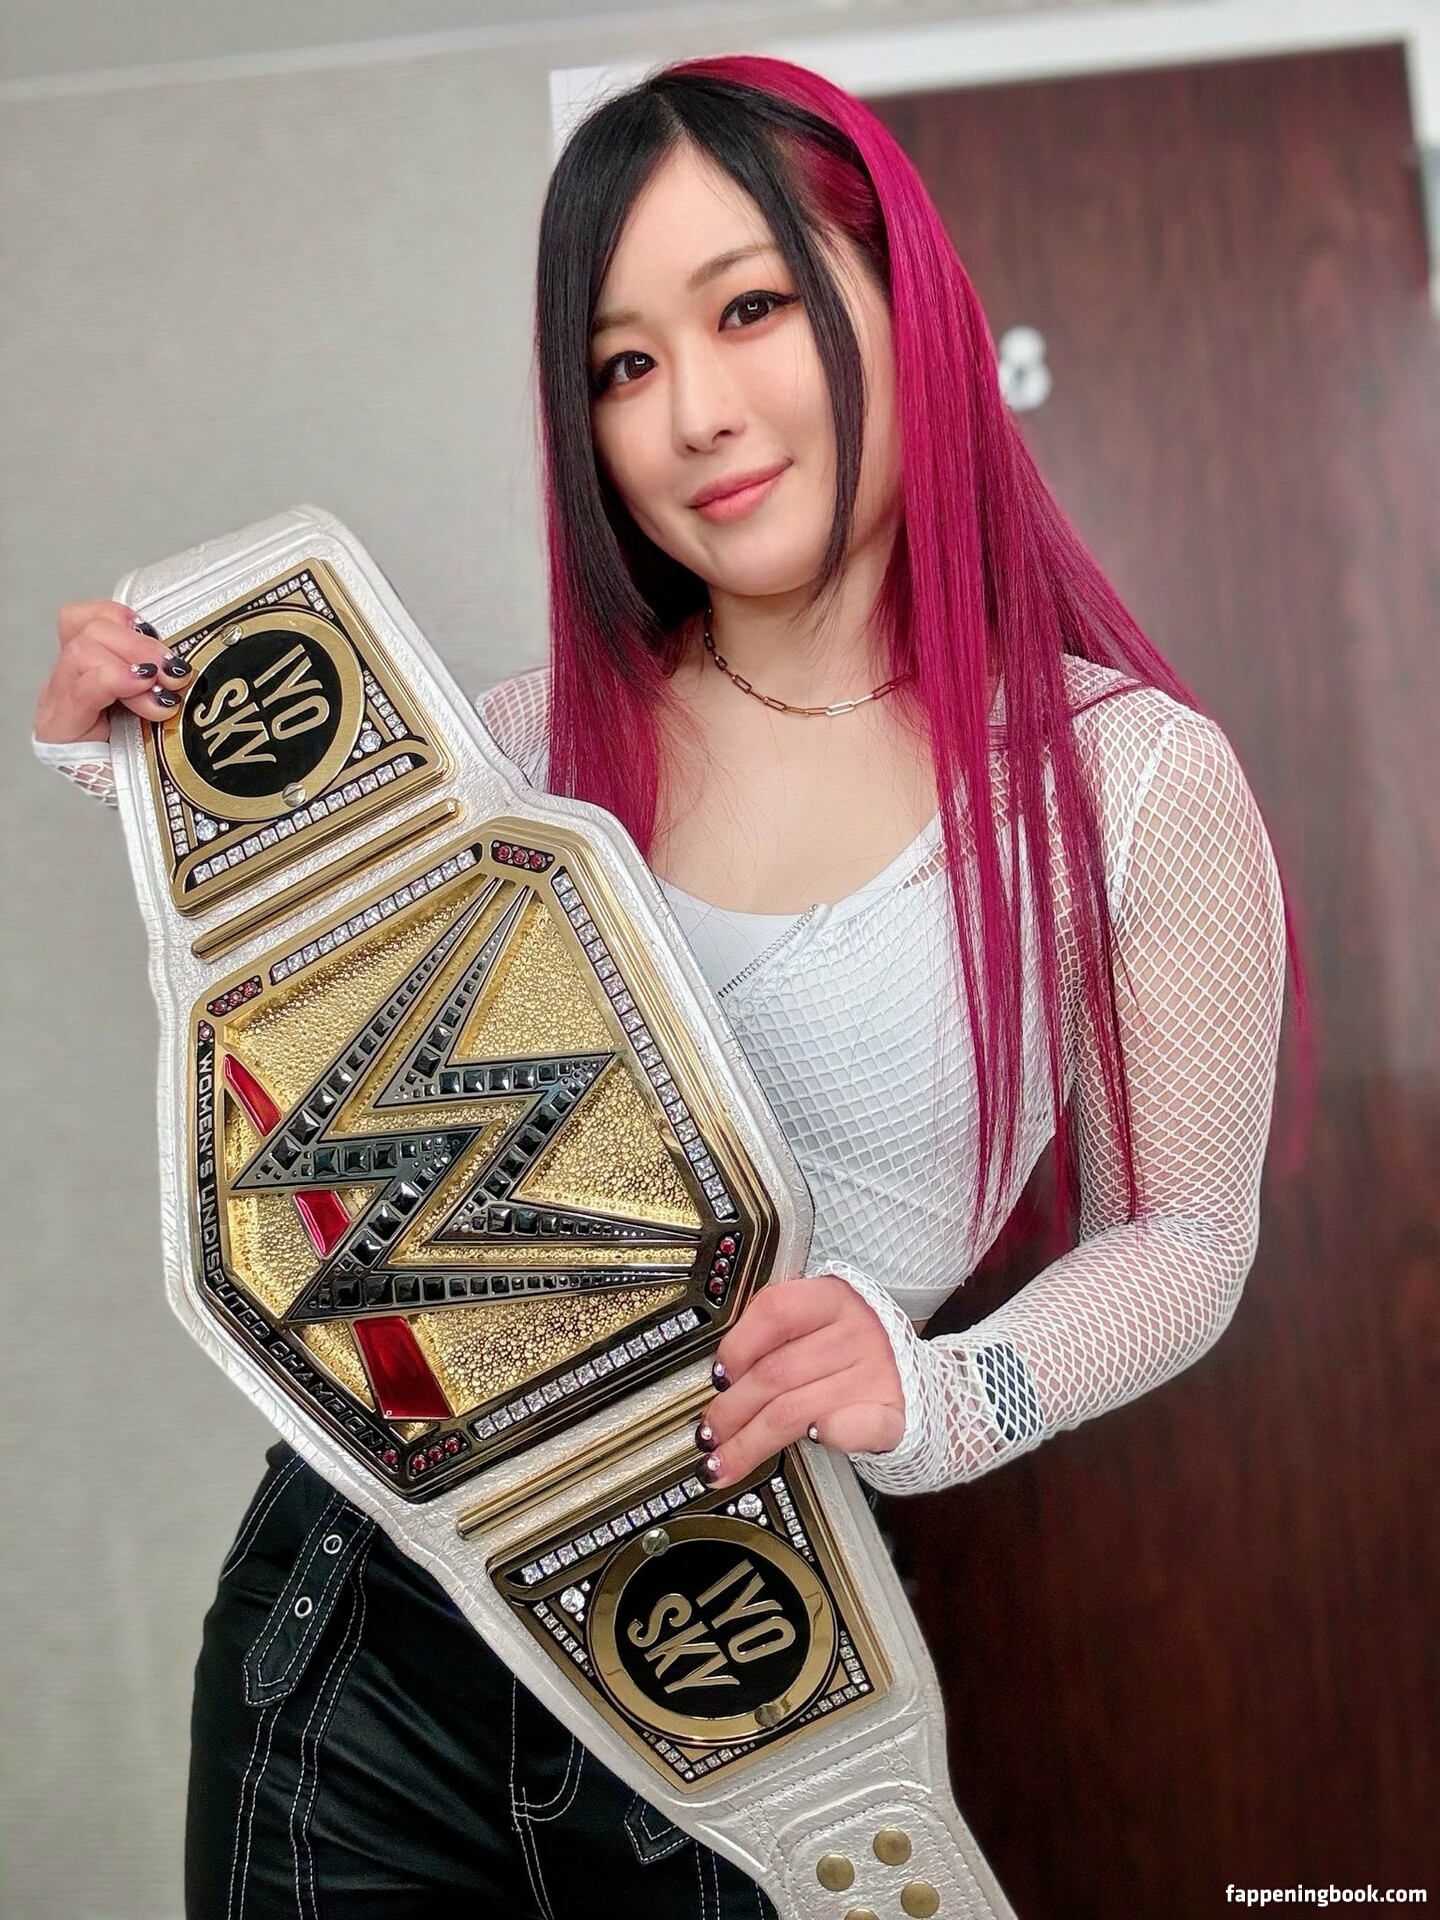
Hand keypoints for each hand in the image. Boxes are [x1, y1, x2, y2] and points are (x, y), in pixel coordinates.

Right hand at [33, 600, 190, 742]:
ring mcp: (57, 705)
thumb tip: (181, 657)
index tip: (158, 638)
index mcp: (84, 669)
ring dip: (131, 666)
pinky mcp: (59, 730)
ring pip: (81, 652)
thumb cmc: (152, 754)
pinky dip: (116, 682)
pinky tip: (145, 694)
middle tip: (172, 672)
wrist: (143, 806)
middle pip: (85, 631)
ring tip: (160, 695)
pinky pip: (82, 690)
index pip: (84, 618)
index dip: (122, 618)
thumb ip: (159, 674)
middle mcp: (63, 683)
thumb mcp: (159, 701)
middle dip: (137, 644)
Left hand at [696, 1273, 905, 1487]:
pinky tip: (812, 1440)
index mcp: (832, 1297)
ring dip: (750, 1442)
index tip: (718, 1377)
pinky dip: (832, 1435)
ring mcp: (877, 1372)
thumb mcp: (813, 1324)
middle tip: (708, 1434)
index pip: (775, 1311)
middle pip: (776, 1373)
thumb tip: (722, 1378)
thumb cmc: (843, 1351)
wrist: (905, 1375)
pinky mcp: (891, 1414)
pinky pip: (856, 1427)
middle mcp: (857, 1331)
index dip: (737, 1346)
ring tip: (723, 1461)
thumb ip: (771, 1338)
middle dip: (730, 1411)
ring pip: (795, 1410)